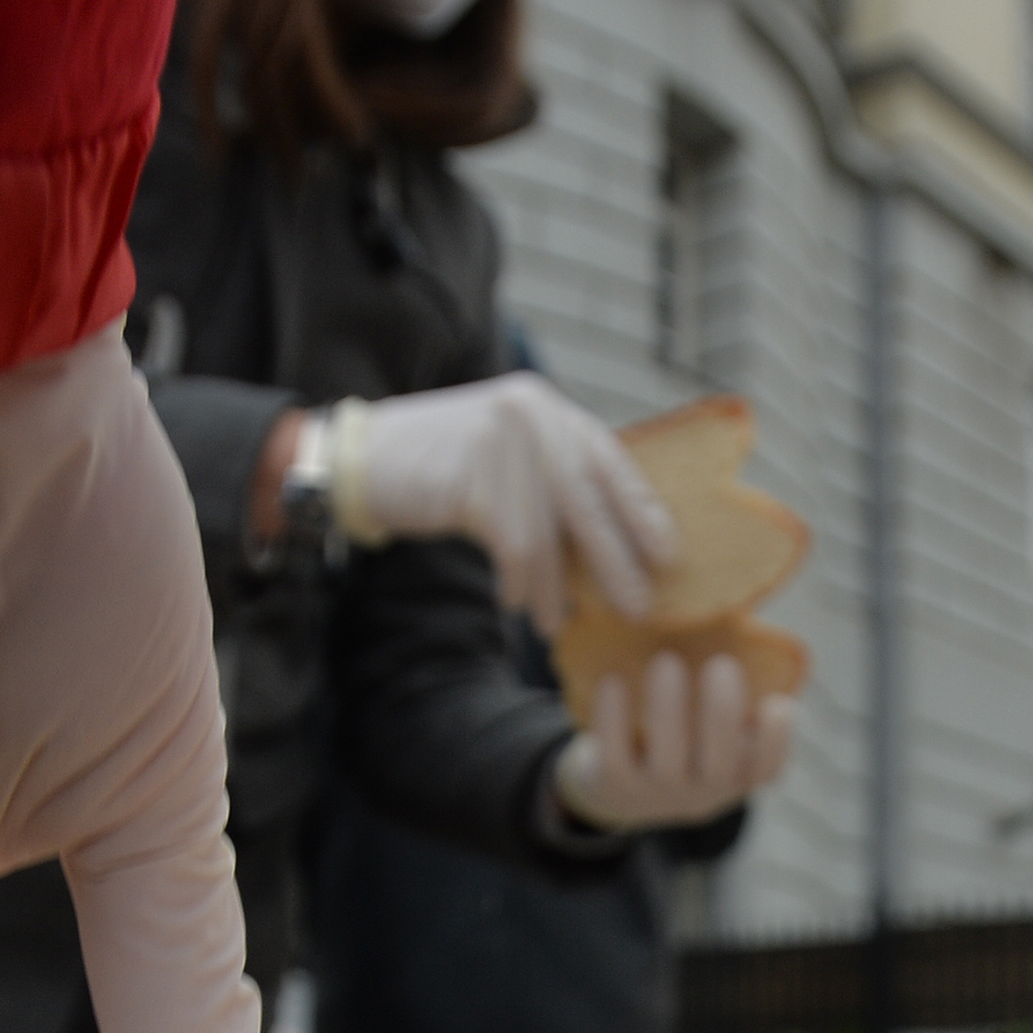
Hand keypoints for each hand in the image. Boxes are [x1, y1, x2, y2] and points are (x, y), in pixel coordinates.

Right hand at [340, 373, 673, 629]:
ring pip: (548, 533)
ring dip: (556, 587)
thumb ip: (555, 481)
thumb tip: (617, 546)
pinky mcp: (472, 475)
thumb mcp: (508, 458)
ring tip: (557, 622)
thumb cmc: (443, 469)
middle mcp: (532, 417)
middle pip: (590, 502)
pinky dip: (517, 581)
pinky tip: (515, 601)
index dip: (643, 511)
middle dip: (616, 560)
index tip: (669, 555)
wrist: (363, 460)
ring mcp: (501, 442)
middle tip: (638, 605)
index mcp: (549, 411)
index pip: (612, 463)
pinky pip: (512, 545)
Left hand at [549, 650, 794, 831]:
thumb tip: (736, 617)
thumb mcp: (712, 725)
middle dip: (722, 712)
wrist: (625, 787)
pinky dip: (614, 718)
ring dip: (669, 709)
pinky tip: (613, 679)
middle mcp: (704, 791)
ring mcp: (659, 792)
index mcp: (737, 774)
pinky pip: (615, 755)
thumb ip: (730, 689)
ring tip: (666, 660)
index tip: (778, 702)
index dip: (777, 740)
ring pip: (667, 760)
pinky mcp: (616, 785)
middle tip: (721, 664)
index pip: (768, 769)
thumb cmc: (685, 735)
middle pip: (719, 763)